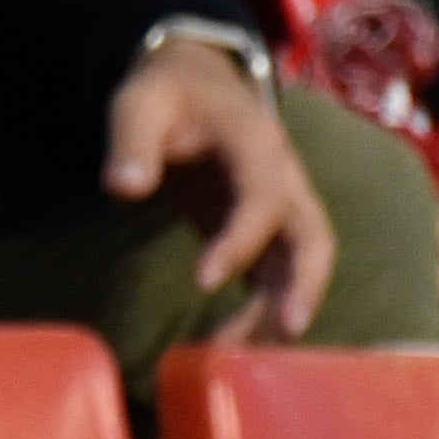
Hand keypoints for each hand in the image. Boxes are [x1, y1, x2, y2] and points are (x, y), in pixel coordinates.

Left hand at [100, 39, 338, 340]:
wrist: (197, 83)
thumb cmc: (166, 95)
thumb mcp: (139, 104)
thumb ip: (131, 142)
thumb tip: (125, 187)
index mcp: (256, 145)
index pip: (263, 197)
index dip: (241, 239)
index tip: (202, 281)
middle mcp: (283, 178)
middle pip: (313, 237)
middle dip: (304, 286)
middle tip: (280, 333)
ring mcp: (282, 205)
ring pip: (301, 263)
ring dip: (280, 309)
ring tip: (236, 356)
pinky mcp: (266, 228)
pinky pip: (279, 273)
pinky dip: (265, 308)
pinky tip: (234, 345)